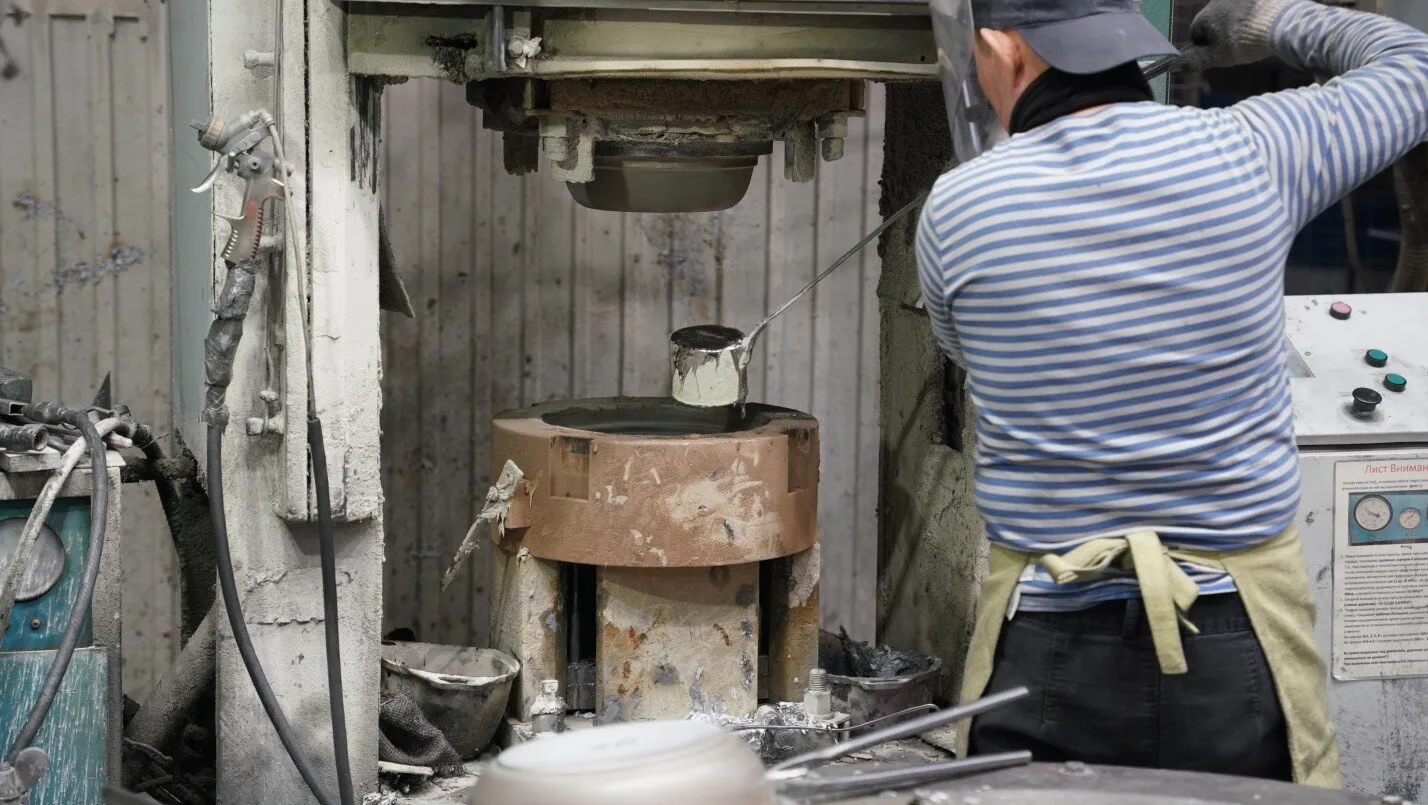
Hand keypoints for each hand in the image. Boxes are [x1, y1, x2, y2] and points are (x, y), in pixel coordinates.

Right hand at [1172, 0, 1292, 70]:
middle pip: (1213, 20)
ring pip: (1231, 12)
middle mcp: (1218, 1)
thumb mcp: (1218, 57)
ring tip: (1251, 35)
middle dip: (1220, 32)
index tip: (1217, 54)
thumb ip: (1194, 61)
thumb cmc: (1244, 42)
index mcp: (1206, 16)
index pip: (1196, 32)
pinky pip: (1248, 6)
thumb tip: (1172, 67)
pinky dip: (1251, 15)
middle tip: (1236, 46)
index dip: (1203, 45)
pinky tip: (1262, 24)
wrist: (1281, 22)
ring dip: (1235, 22)